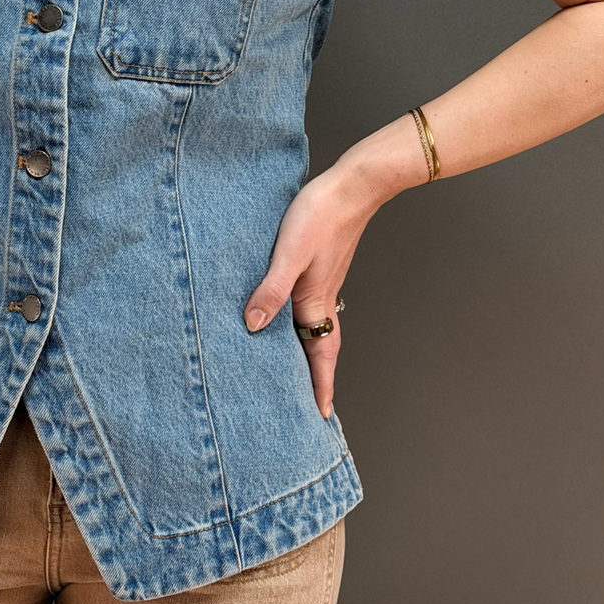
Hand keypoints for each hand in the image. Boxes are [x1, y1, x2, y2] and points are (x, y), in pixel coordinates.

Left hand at [243, 160, 384, 418]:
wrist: (351, 184)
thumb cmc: (321, 215)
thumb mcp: (289, 254)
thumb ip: (271, 289)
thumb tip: (252, 326)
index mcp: (316, 302)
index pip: (321, 357)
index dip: (320, 387)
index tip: (321, 418)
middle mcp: (321, 298)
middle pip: (317, 348)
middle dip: (312, 379)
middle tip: (304, 406)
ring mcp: (320, 283)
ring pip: (312, 328)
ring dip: (303, 351)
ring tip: (289, 370)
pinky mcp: (316, 267)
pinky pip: (306, 306)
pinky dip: (297, 322)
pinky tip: (281, 316)